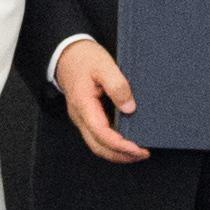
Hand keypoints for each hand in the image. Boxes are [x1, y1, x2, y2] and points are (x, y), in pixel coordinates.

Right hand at [54, 40, 150, 163]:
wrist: (67, 55)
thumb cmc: (84, 59)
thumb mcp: (104, 65)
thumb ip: (117, 85)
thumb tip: (129, 108)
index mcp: (83, 104)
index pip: (101, 133)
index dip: (120, 145)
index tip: (137, 148)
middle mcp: (80, 116)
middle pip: (98, 146)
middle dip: (121, 155)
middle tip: (142, 154)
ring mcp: (82, 119)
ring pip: (97, 145)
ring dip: (117, 153)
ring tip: (137, 152)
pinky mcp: (86, 117)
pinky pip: (98, 137)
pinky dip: (112, 144)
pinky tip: (126, 141)